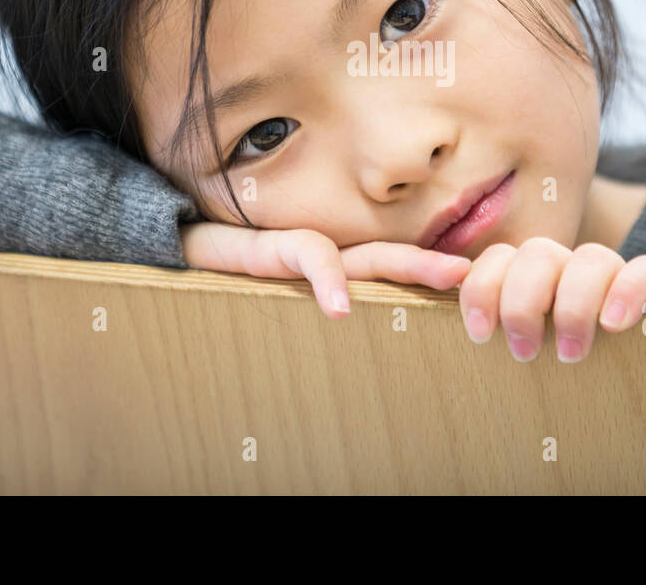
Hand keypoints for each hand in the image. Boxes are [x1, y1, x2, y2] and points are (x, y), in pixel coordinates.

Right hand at [180, 221, 473, 318]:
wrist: (165, 258)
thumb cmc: (223, 297)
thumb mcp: (275, 321)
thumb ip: (315, 336)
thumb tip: (369, 396)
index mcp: (329, 276)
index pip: (388, 273)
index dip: (430, 280)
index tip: (475, 294)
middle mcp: (320, 261)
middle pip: (389, 260)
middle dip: (435, 268)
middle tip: (479, 278)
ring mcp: (293, 251)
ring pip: (360, 254)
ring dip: (405, 265)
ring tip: (444, 277)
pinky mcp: (261, 249)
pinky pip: (300, 253)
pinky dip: (324, 277)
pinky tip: (341, 304)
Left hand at [458, 238, 645, 362]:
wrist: (635, 392)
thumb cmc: (563, 380)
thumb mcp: (524, 358)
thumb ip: (495, 340)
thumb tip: (465, 341)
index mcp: (530, 279)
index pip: (499, 258)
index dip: (482, 289)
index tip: (479, 334)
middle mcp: (569, 268)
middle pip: (539, 254)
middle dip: (523, 303)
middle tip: (525, 353)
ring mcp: (613, 274)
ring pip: (591, 257)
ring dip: (573, 305)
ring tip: (570, 354)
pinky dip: (628, 292)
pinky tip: (615, 325)